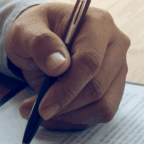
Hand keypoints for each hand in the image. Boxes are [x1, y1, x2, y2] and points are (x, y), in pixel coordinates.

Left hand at [5, 2, 129, 130]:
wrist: (42, 40)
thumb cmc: (34, 31)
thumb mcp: (24, 30)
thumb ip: (39, 42)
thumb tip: (58, 66)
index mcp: (98, 23)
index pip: (90, 62)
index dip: (68, 88)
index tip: (44, 107)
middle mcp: (116, 45)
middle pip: (98, 87)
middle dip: (66, 106)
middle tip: (37, 112)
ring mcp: (118, 68)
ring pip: (104, 105)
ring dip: (71, 116)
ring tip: (42, 112)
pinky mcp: (115, 87)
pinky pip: (101, 112)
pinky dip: (76, 119)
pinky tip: (56, 113)